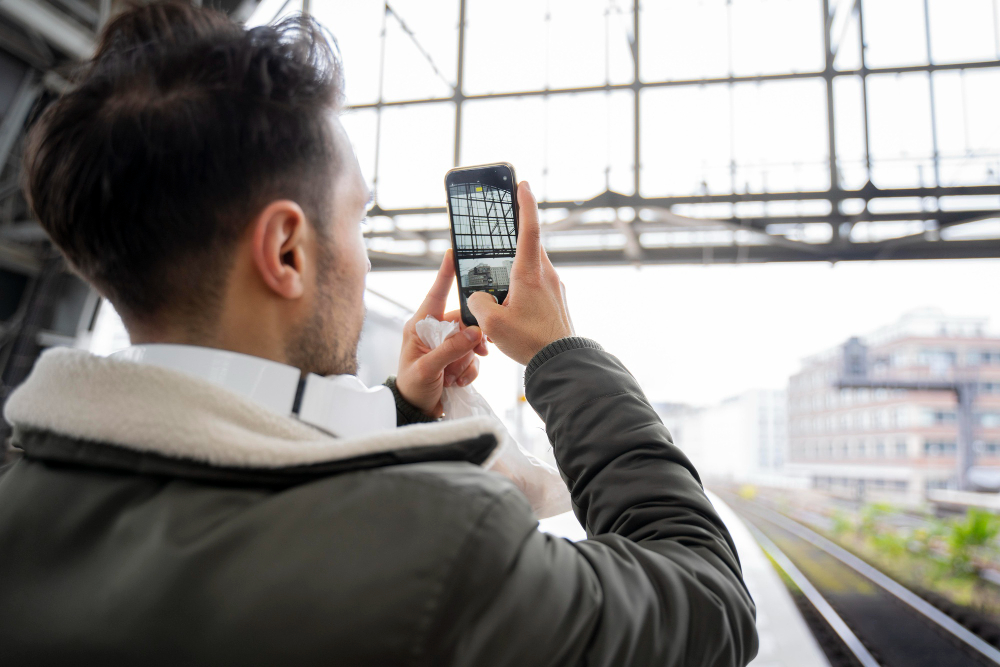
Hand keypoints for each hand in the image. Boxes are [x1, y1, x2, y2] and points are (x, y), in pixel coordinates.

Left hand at [394, 249, 488, 416]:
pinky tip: (456, 382)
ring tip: (454, 376)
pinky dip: (469, 370)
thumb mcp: (428, 368)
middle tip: (476, 353)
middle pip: (462, 321)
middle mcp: (433, 332)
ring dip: (468, 360)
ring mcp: (446, 345)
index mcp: (419, 326)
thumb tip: (475, 332)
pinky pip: (473, 358)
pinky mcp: (456, 359)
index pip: (435, 294)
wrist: (415, 413)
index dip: (445, 274)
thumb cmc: (412, 388)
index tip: (452, 253)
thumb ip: (451, 349)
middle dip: (469, 340)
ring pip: (471, 341)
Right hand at [467, 181, 574, 365]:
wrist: (562, 362)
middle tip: (500, 233)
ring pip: (530, 268)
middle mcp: (546, 274)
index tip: (523, 184)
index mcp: (530, 273)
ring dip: (514, 271)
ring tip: (498, 289)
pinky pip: (536, 285)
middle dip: (512, 240)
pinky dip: (521, 288)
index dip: (525, 204)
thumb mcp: (492, 324)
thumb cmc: (530, 341)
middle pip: (528, 247)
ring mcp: (554, 287)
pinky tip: (511, 308)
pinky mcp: (556, 301)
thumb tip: (479, 297)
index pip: (529, 229)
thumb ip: (478, 303)